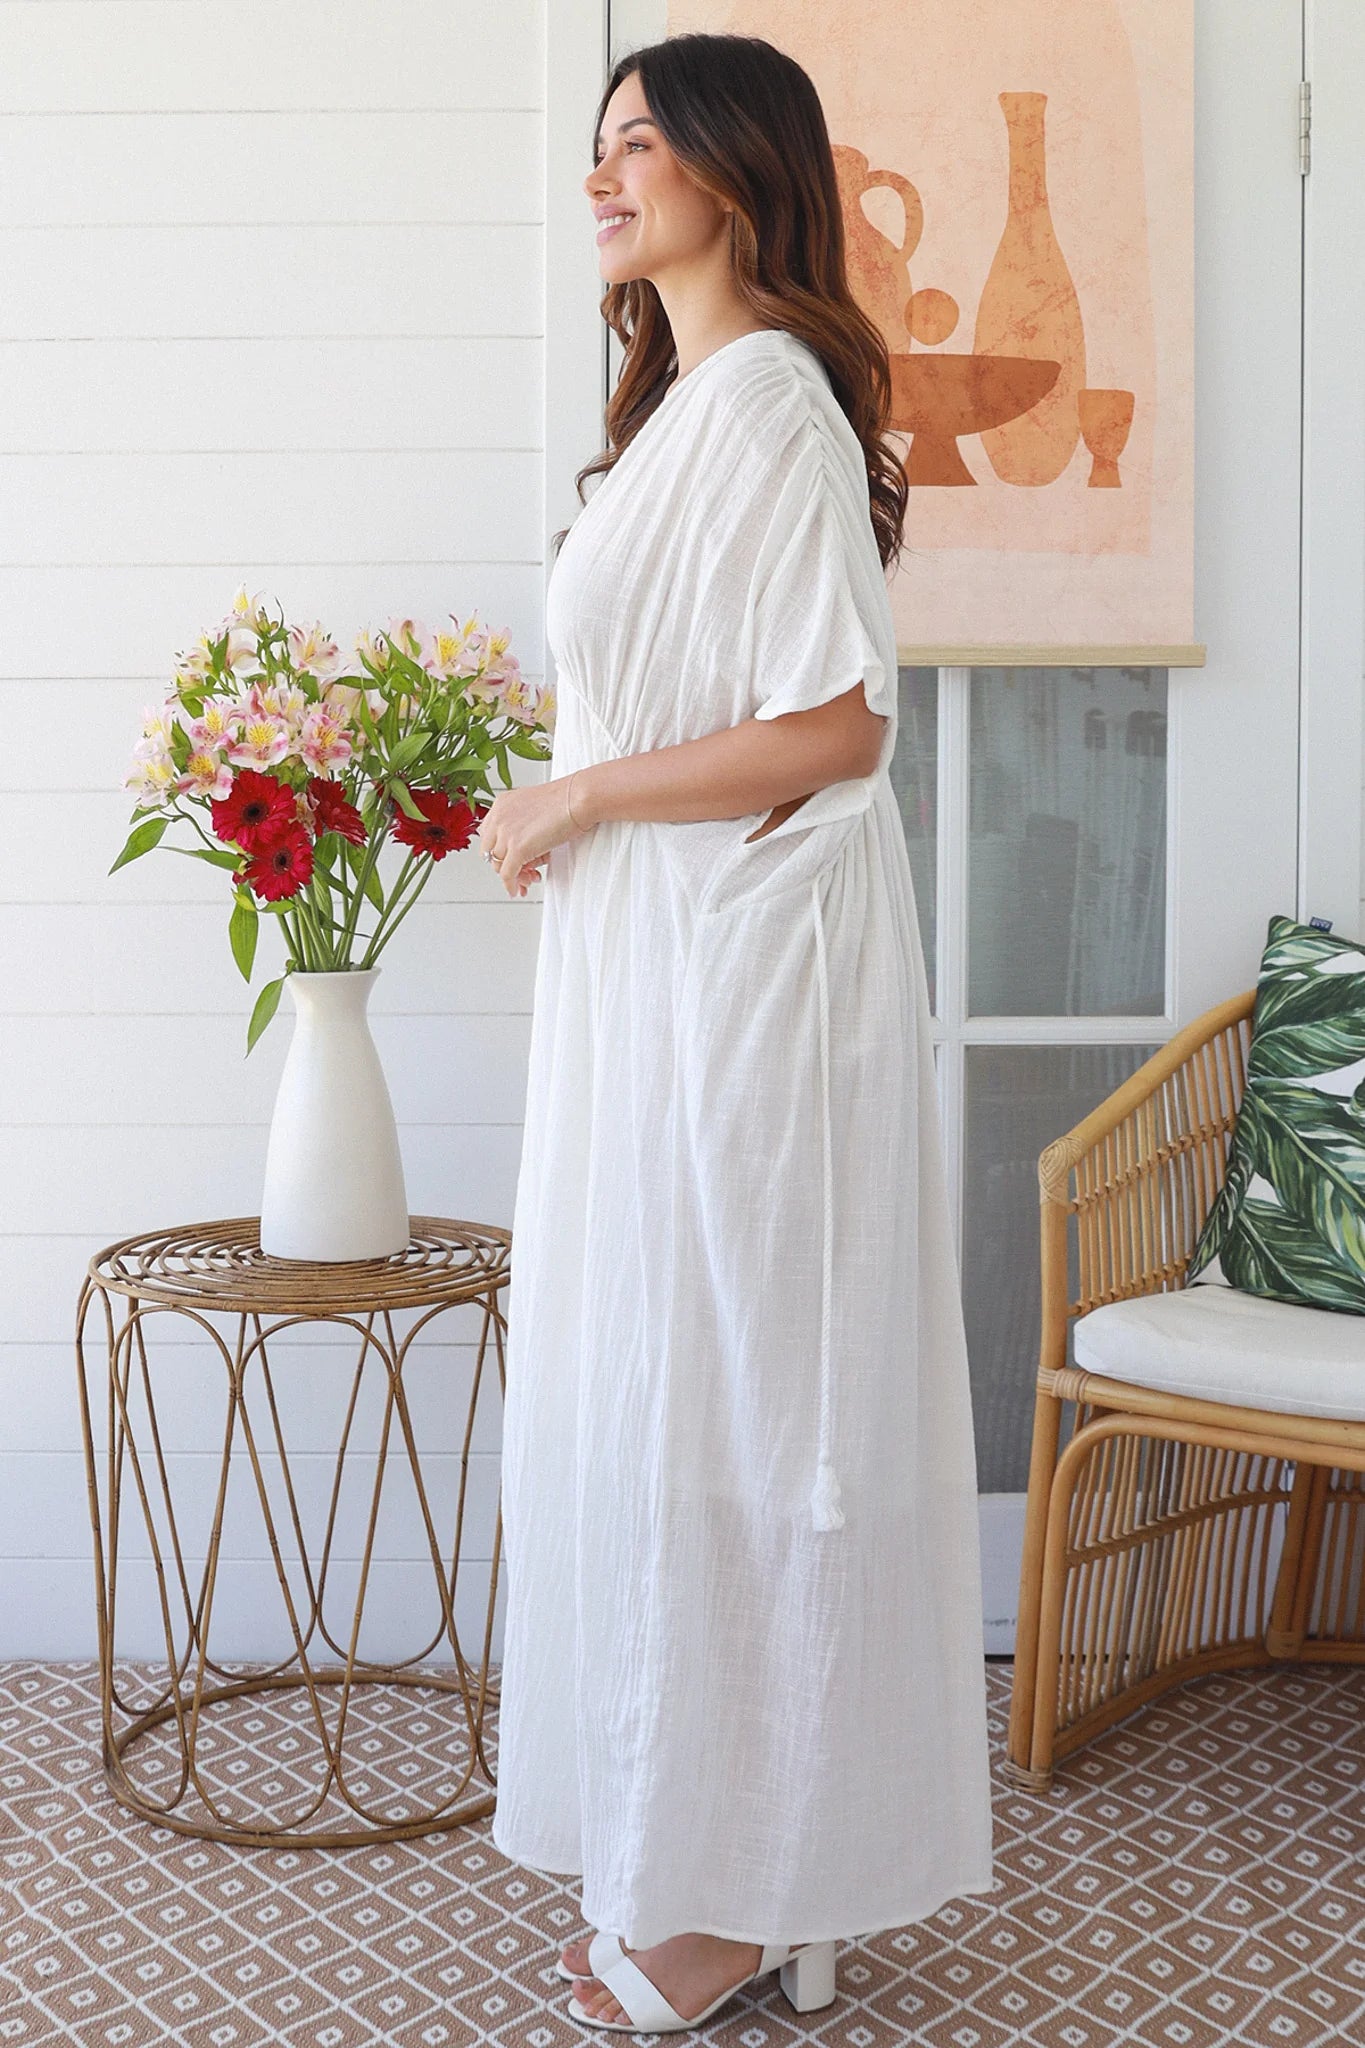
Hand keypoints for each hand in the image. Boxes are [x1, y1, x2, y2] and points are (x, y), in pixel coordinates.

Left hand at [477, 775, 590, 897]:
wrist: (579, 798)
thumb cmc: (568, 800)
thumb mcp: (535, 809)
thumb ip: (524, 827)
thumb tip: (526, 854)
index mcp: (501, 805)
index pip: (488, 835)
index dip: (499, 850)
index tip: (508, 859)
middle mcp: (499, 818)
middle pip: (490, 852)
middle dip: (504, 865)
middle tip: (521, 873)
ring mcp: (506, 833)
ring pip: (498, 866)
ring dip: (514, 877)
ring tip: (529, 880)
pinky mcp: (517, 848)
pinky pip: (508, 874)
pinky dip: (511, 886)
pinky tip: (518, 891)